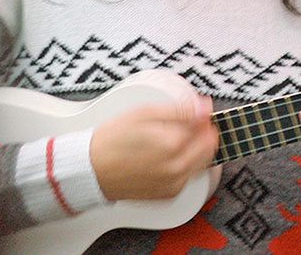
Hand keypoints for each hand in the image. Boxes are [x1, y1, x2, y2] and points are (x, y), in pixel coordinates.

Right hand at [90, 94, 217, 200]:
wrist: (90, 171)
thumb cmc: (113, 140)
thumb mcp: (144, 113)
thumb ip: (180, 109)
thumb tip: (205, 107)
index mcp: (172, 145)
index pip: (206, 126)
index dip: (200, 114)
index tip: (191, 110)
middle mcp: (176, 168)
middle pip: (210, 145)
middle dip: (201, 132)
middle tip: (183, 124)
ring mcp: (174, 184)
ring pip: (203, 162)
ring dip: (195, 148)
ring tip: (172, 140)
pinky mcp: (169, 194)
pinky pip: (189, 176)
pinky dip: (185, 164)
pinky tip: (166, 157)